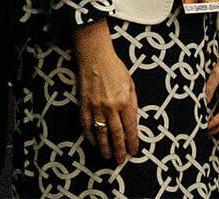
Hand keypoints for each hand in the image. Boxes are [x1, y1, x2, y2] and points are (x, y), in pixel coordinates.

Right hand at [74, 21, 140, 162]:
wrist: (96, 58)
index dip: (132, 141)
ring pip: (101, 133)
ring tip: (108, 157)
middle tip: (120, 160)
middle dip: (119, 149)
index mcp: (126, 101)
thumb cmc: (116, 70)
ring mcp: (96, 107)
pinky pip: (87, 125)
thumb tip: (133, 122)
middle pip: (116, 134)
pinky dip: (91, 136)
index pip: (130, 127)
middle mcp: (111, 106)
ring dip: (105, 147)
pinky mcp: (84, 105)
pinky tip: (95, 143)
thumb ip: (133, 103)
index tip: (133, 151)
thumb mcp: (131, 85)